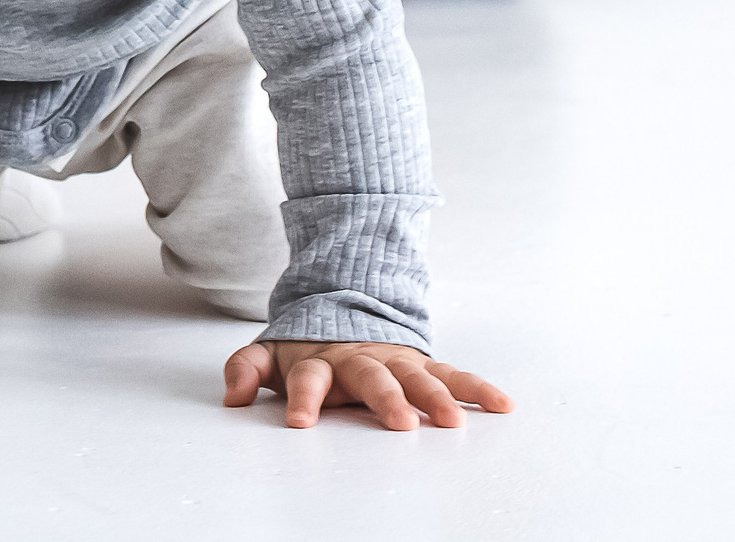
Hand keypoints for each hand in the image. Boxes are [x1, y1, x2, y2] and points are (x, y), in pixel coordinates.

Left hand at [223, 339, 511, 430]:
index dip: (304, 399)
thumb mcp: (268, 354)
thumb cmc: (306, 348)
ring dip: (436, 396)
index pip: (308, 378)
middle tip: (400, 423)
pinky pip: (454, 375)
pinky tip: (502, 404)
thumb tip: (232, 396)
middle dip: (386, 398)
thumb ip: (245, 369)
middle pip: (373, 376)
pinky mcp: (422, 365)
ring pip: (418, 375)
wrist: (343, 311)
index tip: (300, 424)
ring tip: (453, 421)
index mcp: (319, 359)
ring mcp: (394, 360)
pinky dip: (477, 388)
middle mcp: (360, 358)